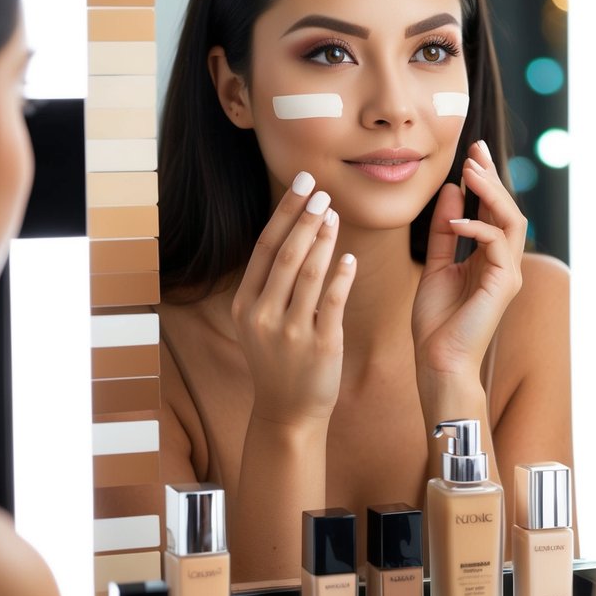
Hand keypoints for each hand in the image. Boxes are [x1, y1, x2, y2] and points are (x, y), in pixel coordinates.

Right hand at [231, 171, 356, 424]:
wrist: (287, 411)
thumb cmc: (278, 359)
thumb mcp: (262, 321)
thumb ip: (273, 283)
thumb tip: (295, 229)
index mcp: (246, 305)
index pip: (265, 248)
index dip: (284, 213)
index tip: (301, 184)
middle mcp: (263, 316)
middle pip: (286, 255)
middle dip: (305, 218)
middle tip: (322, 191)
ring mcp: (291, 332)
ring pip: (309, 274)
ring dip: (324, 240)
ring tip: (335, 215)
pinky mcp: (320, 346)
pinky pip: (333, 302)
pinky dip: (342, 277)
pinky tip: (350, 258)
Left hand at [412, 140, 525, 390]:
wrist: (439, 361)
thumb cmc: (436, 321)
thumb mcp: (435, 265)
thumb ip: (443, 231)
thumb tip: (449, 191)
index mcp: (489, 259)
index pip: (491, 211)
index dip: (484, 181)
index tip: (471, 153)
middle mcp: (504, 263)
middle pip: (507, 209)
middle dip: (491, 177)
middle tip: (475, 150)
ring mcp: (508, 274)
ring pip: (511, 221)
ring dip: (490, 193)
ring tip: (470, 172)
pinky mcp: (504, 285)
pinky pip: (498, 244)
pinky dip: (478, 228)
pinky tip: (455, 223)